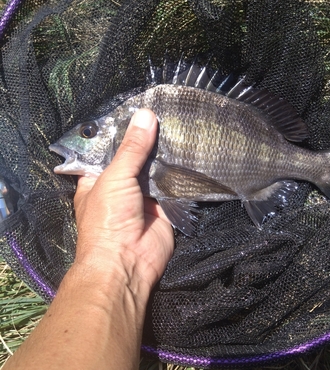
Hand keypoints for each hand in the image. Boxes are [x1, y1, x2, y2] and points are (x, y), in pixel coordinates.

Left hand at [73, 109, 173, 300]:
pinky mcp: (164, 207)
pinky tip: (190, 151)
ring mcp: (143, 197)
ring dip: (166, 155)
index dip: (123, 130)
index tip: (140, 108)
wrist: (128, 262)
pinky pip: (173, 186)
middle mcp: (120, 186)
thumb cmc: (108, 219)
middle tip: (167, 113)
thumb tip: (145, 115)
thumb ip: (132, 148)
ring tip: (181, 126)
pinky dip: (180, 172)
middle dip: (149, 141)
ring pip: (156, 170)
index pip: (110, 148)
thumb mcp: (115, 177)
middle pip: (136, 157)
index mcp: (98, 178)